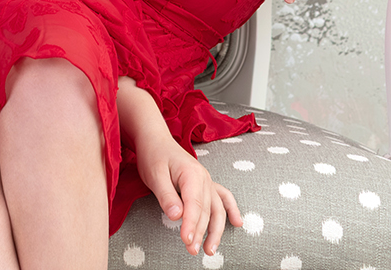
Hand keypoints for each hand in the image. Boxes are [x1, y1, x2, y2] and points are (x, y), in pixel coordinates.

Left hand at [135, 128, 241, 256]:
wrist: (155, 139)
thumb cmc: (153, 155)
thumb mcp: (154, 174)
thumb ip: (166, 196)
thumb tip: (176, 216)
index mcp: (192, 174)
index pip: (194, 204)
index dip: (192, 224)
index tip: (187, 240)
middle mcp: (204, 178)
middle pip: (206, 210)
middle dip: (201, 232)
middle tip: (192, 251)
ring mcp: (207, 181)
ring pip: (217, 209)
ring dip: (215, 230)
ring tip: (210, 250)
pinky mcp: (206, 184)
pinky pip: (224, 197)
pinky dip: (231, 210)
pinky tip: (237, 223)